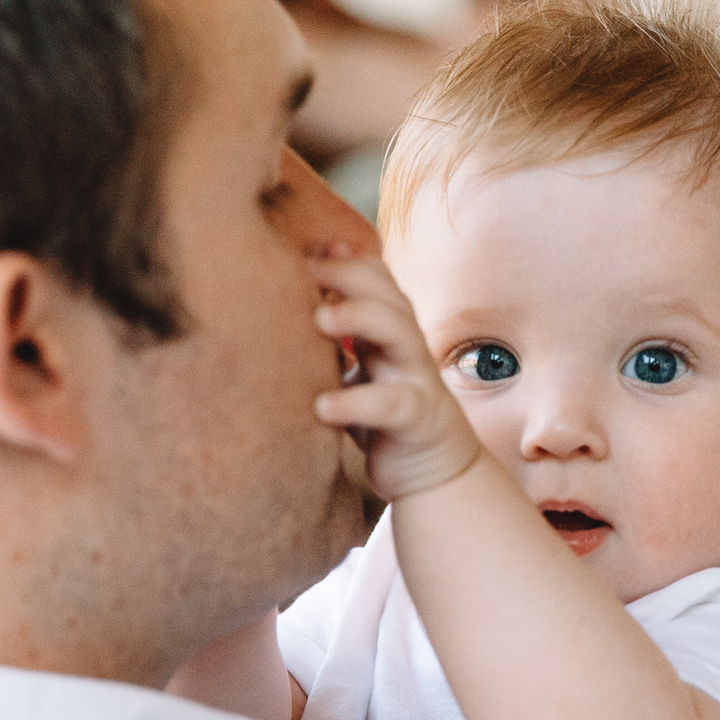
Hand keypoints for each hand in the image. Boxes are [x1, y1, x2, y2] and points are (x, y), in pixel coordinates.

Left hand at [310, 251, 485, 501]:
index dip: (347, 258)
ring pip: (400, 333)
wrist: (437, 473)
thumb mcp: (362, 370)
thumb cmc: (385, 416)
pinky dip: (356, 402)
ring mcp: (418, 379)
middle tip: (308, 268)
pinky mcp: (419, 419)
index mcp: (391, 332)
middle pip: (389, 294)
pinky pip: (391, 405)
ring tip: (320, 320)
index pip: (377, 280)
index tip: (307, 245)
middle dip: (351, 275)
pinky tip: (322, 406)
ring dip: (361, 318)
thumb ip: (338, 339)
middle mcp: (407, 347)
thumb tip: (281, 301)